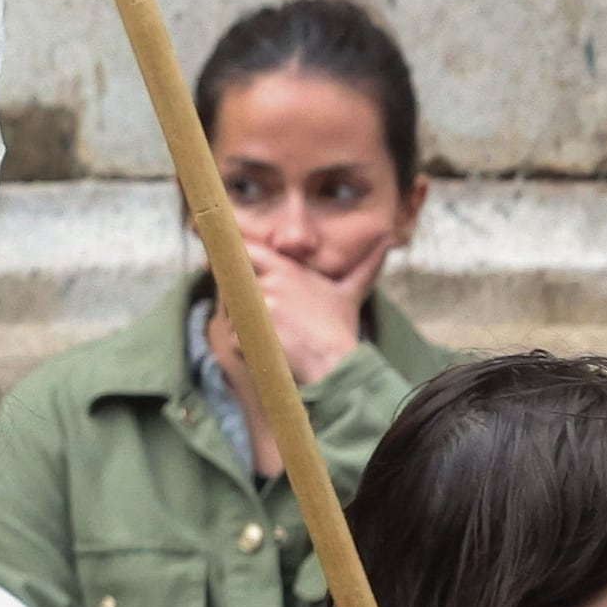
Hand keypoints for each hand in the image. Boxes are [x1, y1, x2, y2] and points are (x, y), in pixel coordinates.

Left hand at [206, 240, 369, 391]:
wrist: (335, 364)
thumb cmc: (340, 330)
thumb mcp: (350, 293)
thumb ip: (365, 265)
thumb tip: (390, 241)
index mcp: (286, 270)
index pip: (247, 249)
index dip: (232, 252)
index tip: (216, 255)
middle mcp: (268, 283)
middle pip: (231, 275)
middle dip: (231, 285)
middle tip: (240, 298)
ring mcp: (256, 307)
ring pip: (231, 307)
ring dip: (240, 317)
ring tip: (268, 331)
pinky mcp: (247, 332)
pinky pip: (232, 333)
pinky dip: (243, 341)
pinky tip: (267, 348)